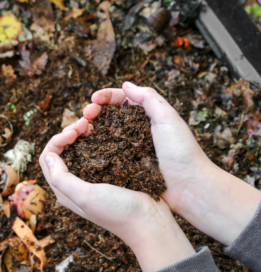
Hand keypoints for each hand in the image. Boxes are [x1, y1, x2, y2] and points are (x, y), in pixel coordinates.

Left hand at [39, 118, 195, 271]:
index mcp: (65, 190)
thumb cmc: (117, 212)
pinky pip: (97, 151)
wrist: (150, 222)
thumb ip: (62, 179)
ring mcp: (93, 177)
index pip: (48, 159)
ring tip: (93, 124)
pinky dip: (97, 138)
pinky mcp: (109, 173)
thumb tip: (48, 156)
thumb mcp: (86, 196)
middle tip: (85, 123)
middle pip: (62, 151)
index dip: (57, 140)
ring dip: (82, 134)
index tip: (74, 132)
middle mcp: (75, 183)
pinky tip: (105, 131)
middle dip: (69, 133)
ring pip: (79, 149)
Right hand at [84, 82, 260, 245]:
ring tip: (81, 129)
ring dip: (91, 128)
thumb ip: (148, 98)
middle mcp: (135, 130)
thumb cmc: (182, 151)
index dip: (105, 97)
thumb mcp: (168, 118)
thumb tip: (126, 84)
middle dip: (94, 111)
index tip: (93, 99)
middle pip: (109, 115)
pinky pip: (105, 153)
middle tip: (85, 114)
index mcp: (146, 116)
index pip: (121, 100)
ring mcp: (128, 148)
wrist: (188, 187)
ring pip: (104, 133)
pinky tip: (85, 146)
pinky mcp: (124, 165)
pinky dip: (94, 147)